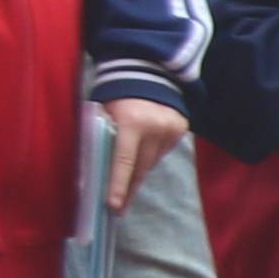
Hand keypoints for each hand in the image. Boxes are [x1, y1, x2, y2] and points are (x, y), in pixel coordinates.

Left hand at [99, 96, 189, 211]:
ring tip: (126, 186)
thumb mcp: (104, 110)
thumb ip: (103, 135)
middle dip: (128, 188)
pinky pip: (161, 152)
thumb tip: (97, 167)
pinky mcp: (181, 130)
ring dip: (138, 172)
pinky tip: (140, 156)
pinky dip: (149, 156)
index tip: (113, 206)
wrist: (148, 70)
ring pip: (152, 162)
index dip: (118, 185)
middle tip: (117, 207)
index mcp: (132, 122)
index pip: (124, 161)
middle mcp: (155, 128)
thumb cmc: (116, 92)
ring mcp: (171, 130)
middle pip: (141, 168)